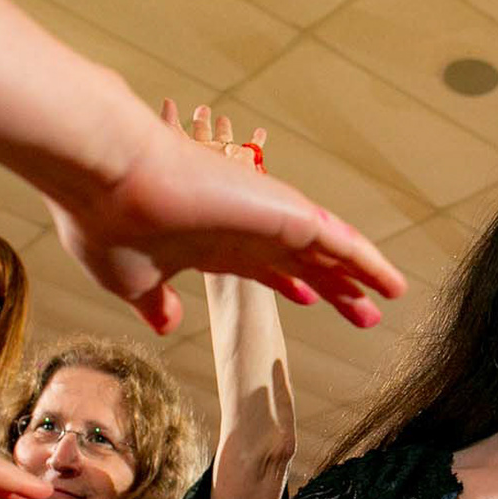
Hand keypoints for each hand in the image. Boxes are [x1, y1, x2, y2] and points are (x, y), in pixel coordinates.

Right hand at [47, 112, 403, 333]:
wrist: (105, 175)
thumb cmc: (106, 221)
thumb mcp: (131, 278)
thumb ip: (155, 301)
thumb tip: (165, 323)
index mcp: (211, 244)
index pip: (263, 266)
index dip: (291, 283)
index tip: (313, 299)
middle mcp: (244, 227)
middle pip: (304, 261)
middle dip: (335, 287)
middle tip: (364, 313)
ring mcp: (266, 218)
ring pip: (328, 250)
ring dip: (360, 275)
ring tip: (391, 294)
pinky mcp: (284, 212)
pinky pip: (340, 241)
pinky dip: (366, 261)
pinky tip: (390, 281)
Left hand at [161, 98, 266, 174]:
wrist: (223, 196)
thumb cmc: (195, 177)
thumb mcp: (177, 144)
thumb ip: (169, 125)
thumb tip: (166, 100)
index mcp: (188, 152)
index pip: (176, 132)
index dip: (171, 117)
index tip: (169, 102)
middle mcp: (206, 154)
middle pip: (202, 135)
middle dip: (202, 122)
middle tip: (202, 109)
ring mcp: (226, 158)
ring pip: (225, 139)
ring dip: (224, 129)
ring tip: (223, 120)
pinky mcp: (245, 161)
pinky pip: (253, 148)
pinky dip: (257, 139)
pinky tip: (260, 132)